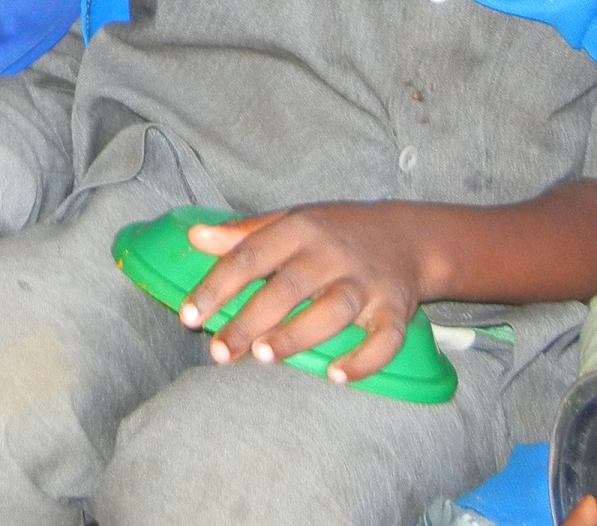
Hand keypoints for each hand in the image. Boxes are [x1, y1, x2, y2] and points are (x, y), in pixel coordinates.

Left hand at [178, 204, 429, 382]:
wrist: (409, 236)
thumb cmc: (335, 232)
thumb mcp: (290, 220)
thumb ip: (243, 233)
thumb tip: (194, 237)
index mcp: (300, 229)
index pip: (249, 256)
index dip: (216, 286)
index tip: (187, 316)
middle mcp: (332, 254)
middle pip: (288, 288)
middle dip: (250, 320)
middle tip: (219, 351)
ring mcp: (366, 282)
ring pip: (332, 310)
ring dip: (298, 334)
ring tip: (263, 357)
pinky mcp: (396, 309)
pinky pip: (385, 338)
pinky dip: (364, 358)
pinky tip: (336, 375)